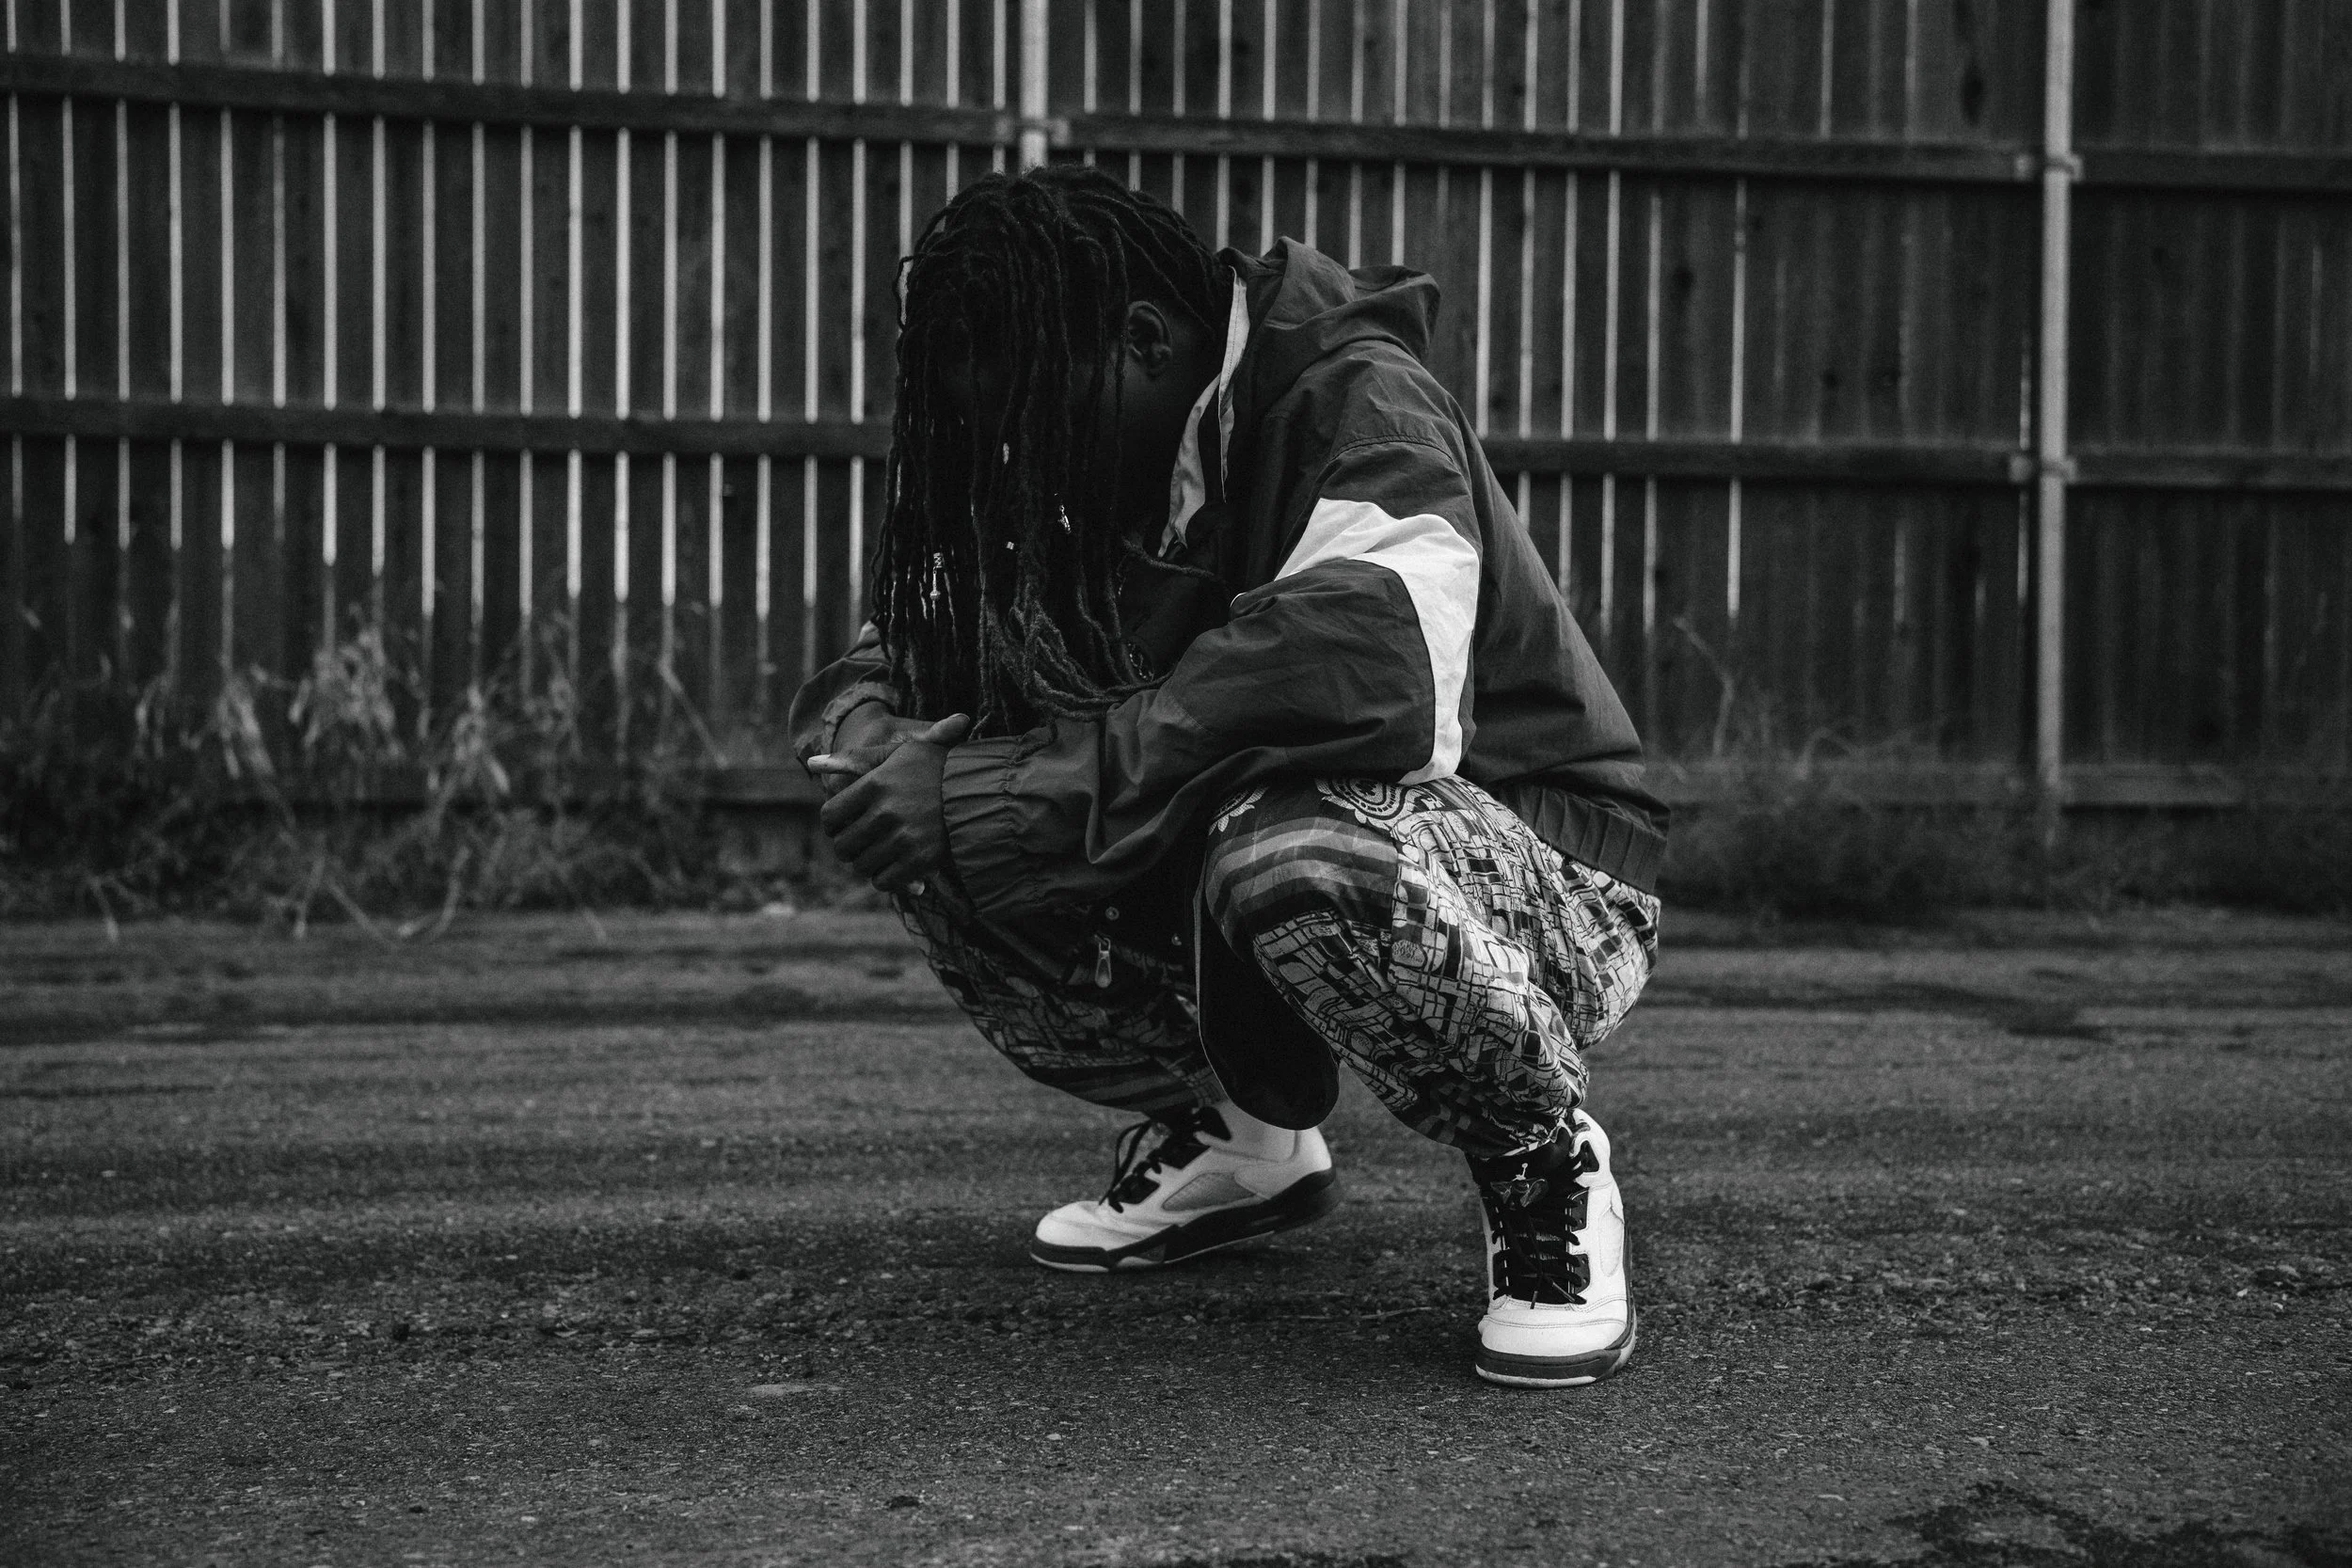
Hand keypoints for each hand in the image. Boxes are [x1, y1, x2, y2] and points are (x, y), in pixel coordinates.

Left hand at [816, 713, 972, 893]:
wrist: (982, 791)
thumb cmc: (936, 768)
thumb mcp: (898, 753)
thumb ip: (854, 759)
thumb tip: (813, 763)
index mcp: (875, 785)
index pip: (831, 816)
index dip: (833, 824)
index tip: (844, 824)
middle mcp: (886, 813)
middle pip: (843, 845)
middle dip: (848, 846)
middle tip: (861, 842)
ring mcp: (903, 839)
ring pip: (861, 866)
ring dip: (867, 862)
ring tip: (880, 852)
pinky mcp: (919, 862)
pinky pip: (884, 882)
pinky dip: (886, 878)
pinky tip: (895, 865)